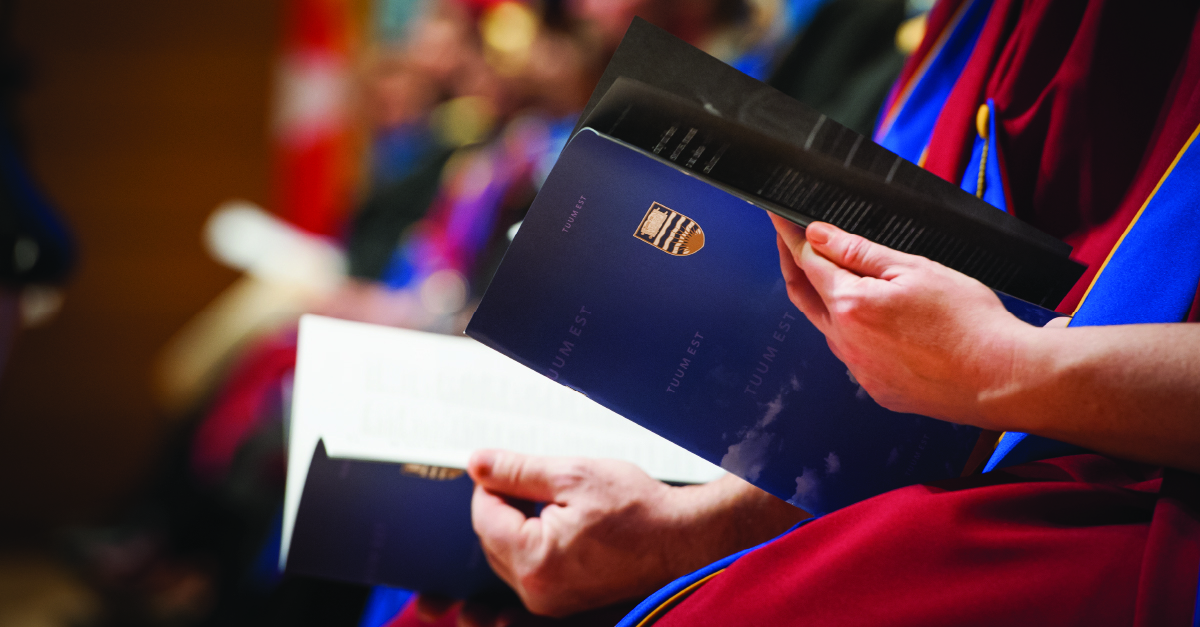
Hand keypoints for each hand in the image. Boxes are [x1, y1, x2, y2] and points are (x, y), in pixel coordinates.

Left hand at [467, 450, 804, 616]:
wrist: (682, 539)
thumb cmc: (636, 507)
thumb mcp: (572, 475)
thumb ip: (517, 470)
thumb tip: (476, 462)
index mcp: (534, 560)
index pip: (482, 516)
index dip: (493, 484)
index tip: (517, 469)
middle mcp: (536, 591)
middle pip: (489, 539)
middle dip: (505, 507)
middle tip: (542, 484)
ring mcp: (549, 601)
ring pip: (505, 555)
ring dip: (518, 526)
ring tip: (558, 504)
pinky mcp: (561, 601)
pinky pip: (528, 569)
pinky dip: (534, 543)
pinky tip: (561, 524)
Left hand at [771, 216, 1034, 427]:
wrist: (1003, 379)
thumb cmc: (970, 322)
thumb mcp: (915, 269)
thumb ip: (859, 252)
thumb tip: (818, 235)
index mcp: (850, 305)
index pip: (807, 261)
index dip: (791, 236)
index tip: (780, 219)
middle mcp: (845, 341)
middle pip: (805, 295)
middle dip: (793, 264)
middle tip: (789, 240)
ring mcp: (858, 369)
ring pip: (828, 326)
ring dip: (823, 298)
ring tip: (829, 273)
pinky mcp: (876, 388)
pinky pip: (852, 353)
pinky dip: (850, 330)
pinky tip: (870, 319)